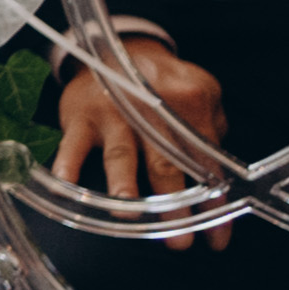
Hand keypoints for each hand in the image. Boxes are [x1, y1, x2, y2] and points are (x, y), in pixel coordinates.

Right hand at [54, 35, 236, 244]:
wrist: (116, 48)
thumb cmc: (162, 84)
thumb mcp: (201, 93)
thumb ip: (213, 131)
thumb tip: (221, 180)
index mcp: (188, 106)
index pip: (206, 163)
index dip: (214, 203)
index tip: (217, 239)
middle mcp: (150, 111)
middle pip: (165, 165)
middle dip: (174, 206)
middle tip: (181, 241)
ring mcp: (113, 113)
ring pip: (121, 155)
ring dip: (125, 185)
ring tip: (128, 216)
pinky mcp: (80, 117)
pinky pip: (71, 144)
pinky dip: (67, 164)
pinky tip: (66, 183)